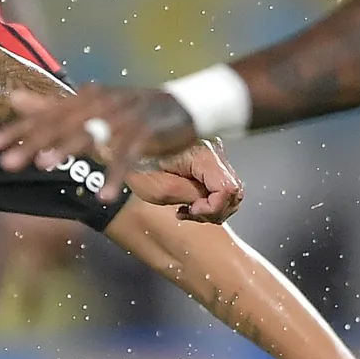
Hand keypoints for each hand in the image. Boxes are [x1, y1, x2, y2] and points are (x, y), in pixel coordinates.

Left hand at [0, 83, 195, 184]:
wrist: (183, 105)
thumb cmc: (129, 110)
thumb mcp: (88, 107)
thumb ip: (50, 106)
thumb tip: (13, 99)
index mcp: (83, 98)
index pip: (44, 114)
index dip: (17, 129)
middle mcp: (99, 103)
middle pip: (61, 124)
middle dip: (33, 143)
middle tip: (7, 162)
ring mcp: (123, 116)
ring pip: (91, 133)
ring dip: (67, 149)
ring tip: (45, 166)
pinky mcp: (145, 132)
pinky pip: (127, 156)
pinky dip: (116, 176)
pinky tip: (103, 196)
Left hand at [124, 139, 243, 223]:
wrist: (126, 145)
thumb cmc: (137, 164)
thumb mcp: (158, 187)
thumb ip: (190, 196)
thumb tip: (211, 203)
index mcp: (202, 154)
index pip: (228, 187)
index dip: (213, 207)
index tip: (191, 210)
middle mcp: (213, 151)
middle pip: (234, 191)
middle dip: (214, 210)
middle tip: (188, 212)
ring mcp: (213, 155)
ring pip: (230, 192)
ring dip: (211, 208)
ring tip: (187, 209)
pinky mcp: (209, 161)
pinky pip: (220, 187)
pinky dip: (208, 200)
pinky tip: (190, 202)